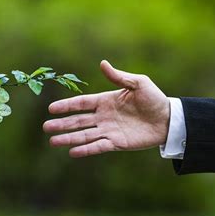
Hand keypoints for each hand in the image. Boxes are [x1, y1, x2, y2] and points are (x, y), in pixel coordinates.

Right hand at [43, 60, 169, 156]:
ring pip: (84, 135)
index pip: (81, 104)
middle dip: (61, 124)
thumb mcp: (138, 83)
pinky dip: (85, 149)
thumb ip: (119, 77)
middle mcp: (103, 117)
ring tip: (52, 142)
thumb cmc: (154, 99)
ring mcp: (108, 130)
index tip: (51, 109)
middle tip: (45, 127)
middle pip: (78, 121)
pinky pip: (98, 146)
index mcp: (105, 101)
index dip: (66, 106)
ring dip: (68, 138)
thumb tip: (102, 63)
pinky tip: (72, 152)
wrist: (169, 119)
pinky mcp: (116, 143)